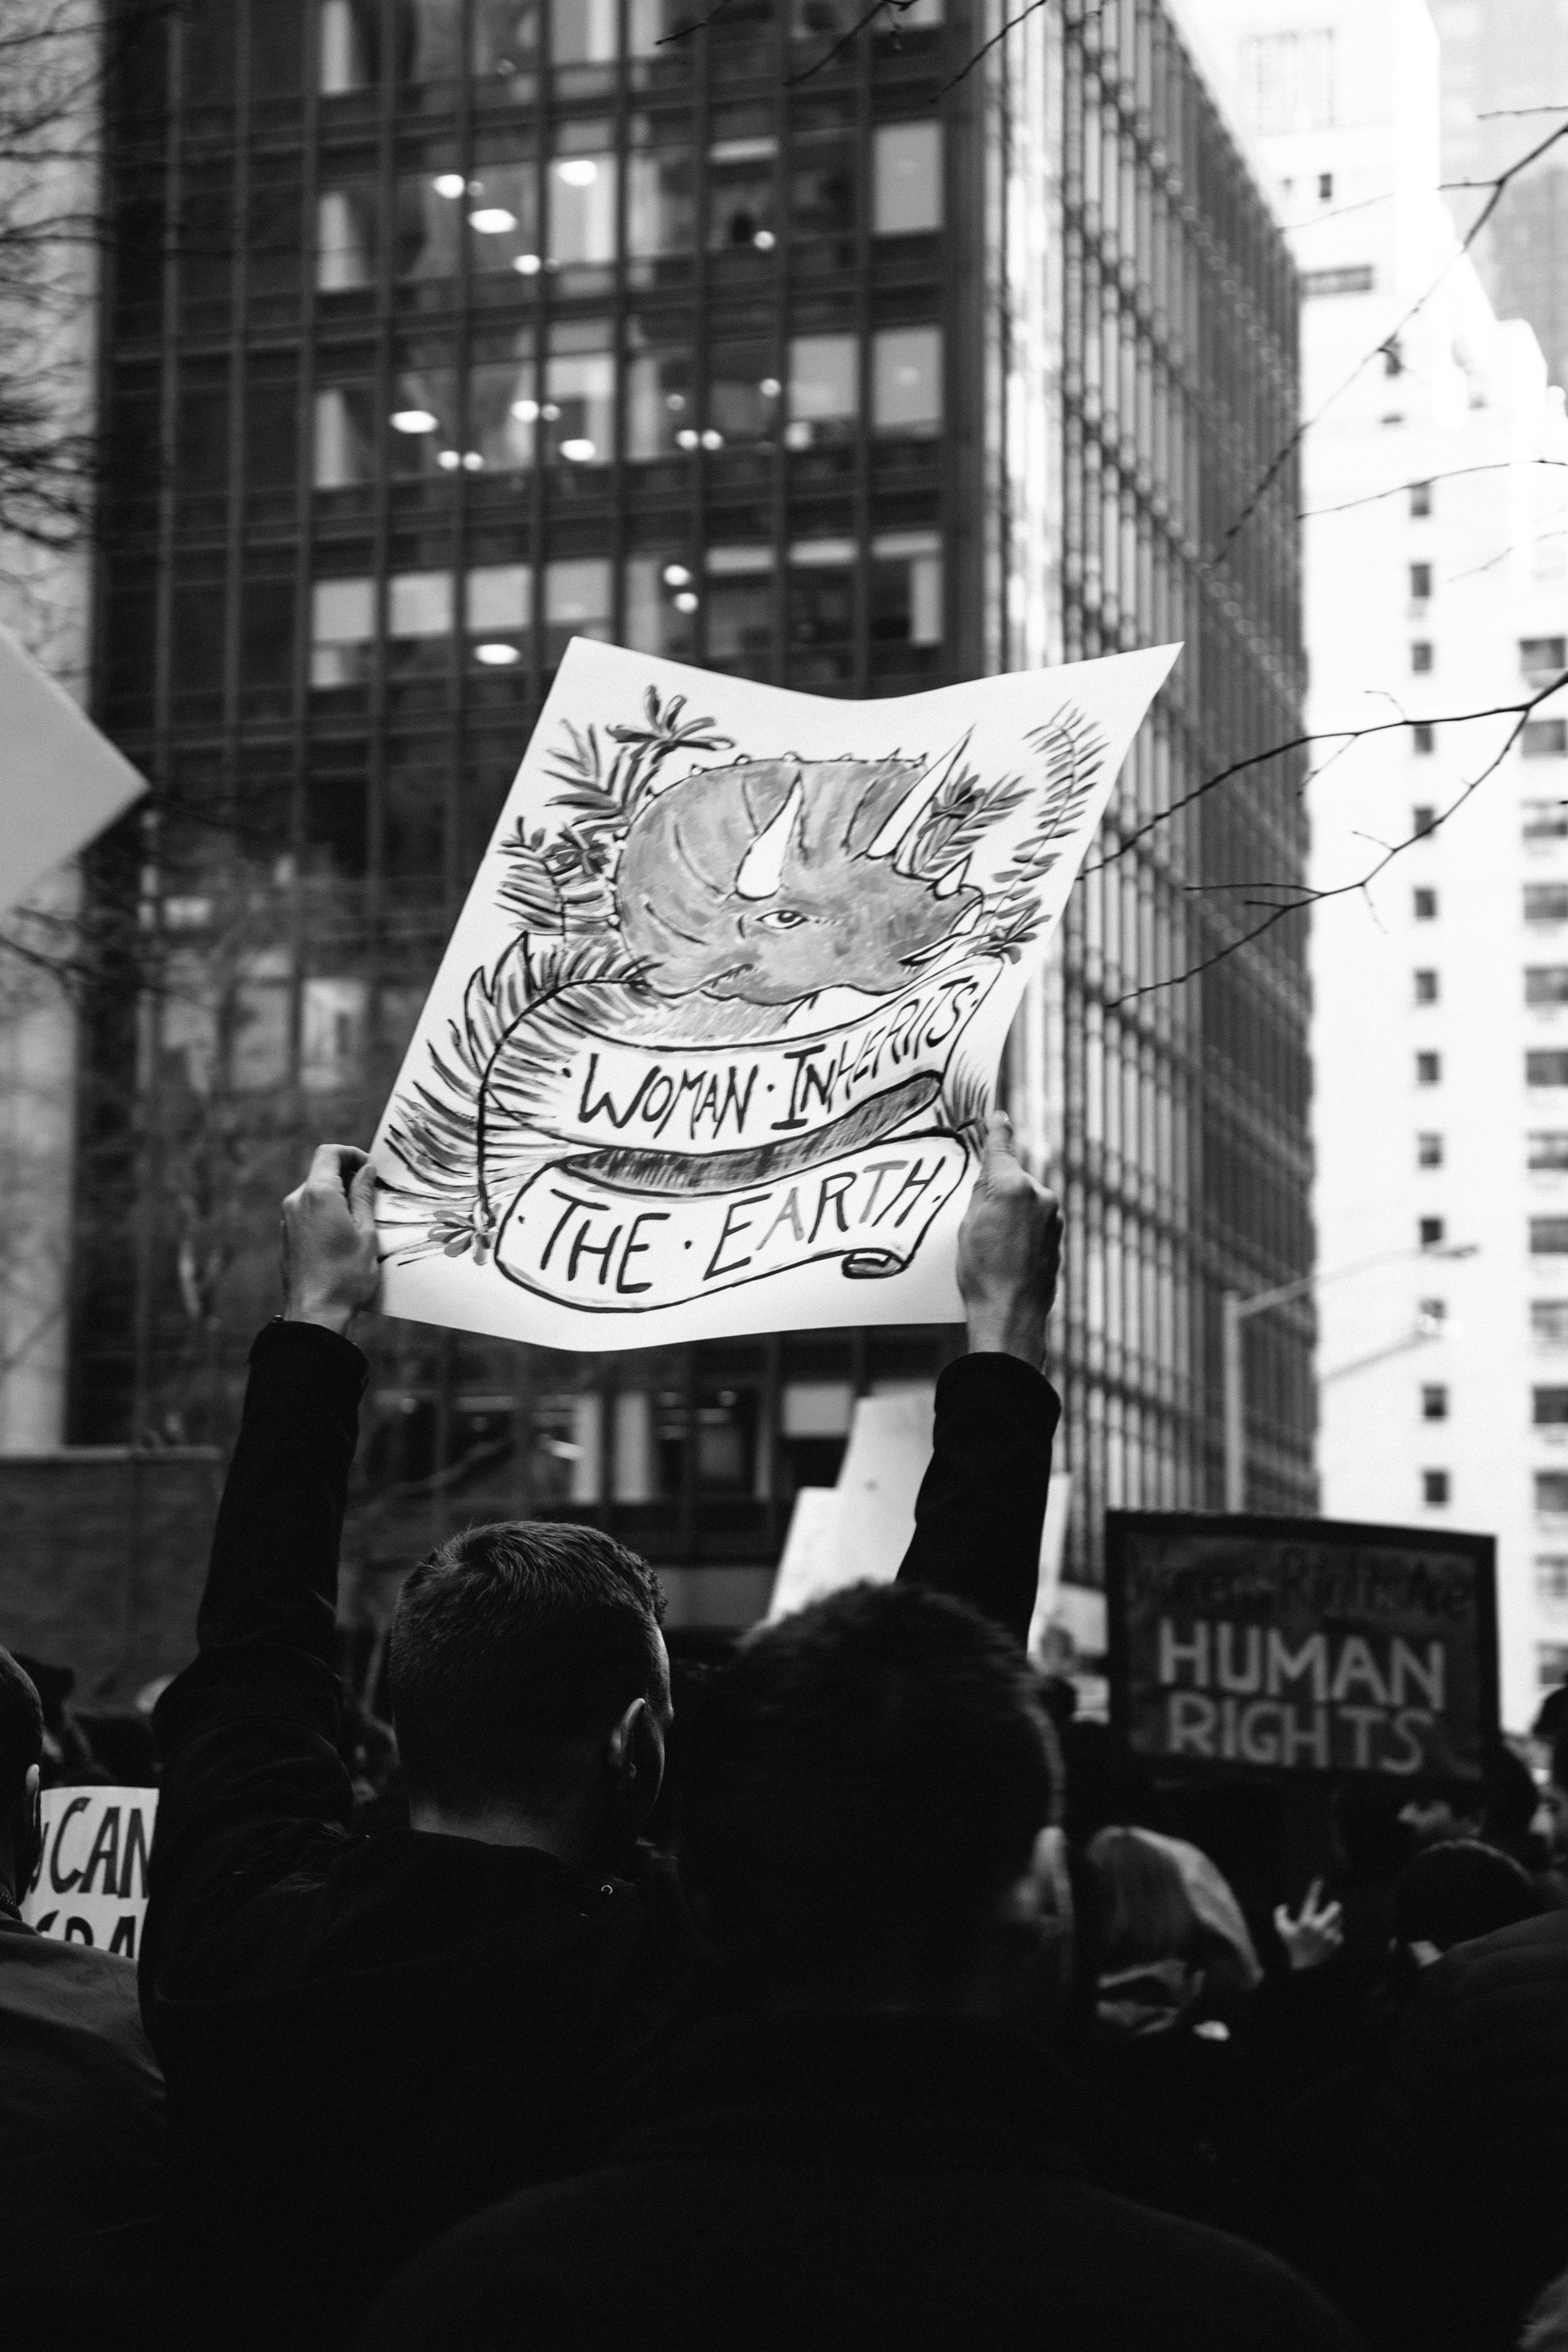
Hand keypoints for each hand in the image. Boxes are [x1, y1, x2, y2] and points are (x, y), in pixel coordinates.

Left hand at [281, 1144, 380, 1336]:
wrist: (316, 1312)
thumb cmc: (346, 1275)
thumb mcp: (366, 1232)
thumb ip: (363, 1196)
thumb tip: (365, 1171)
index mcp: (318, 1194)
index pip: (329, 1153)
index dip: (351, 1154)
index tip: (370, 1169)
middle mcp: (297, 1201)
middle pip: (322, 1172)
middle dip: (348, 1177)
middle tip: (373, 1195)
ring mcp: (288, 1218)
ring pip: (315, 1193)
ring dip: (338, 1196)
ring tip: (361, 1219)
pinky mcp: (287, 1235)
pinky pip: (308, 1212)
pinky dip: (326, 1212)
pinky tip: (343, 1235)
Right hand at [956, 1109, 1061, 1370]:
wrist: (1011, 1315)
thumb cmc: (982, 1273)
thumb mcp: (967, 1227)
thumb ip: (982, 1194)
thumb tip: (990, 1177)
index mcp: (1012, 1187)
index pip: (1000, 1148)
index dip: (997, 1130)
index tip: (997, 1115)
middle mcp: (1039, 1196)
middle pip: (1013, 1179)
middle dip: (997, 1190)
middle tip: (977, 1219)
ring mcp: (1053, 1217)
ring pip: (1026, 1201)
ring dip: (1011, 1213)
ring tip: (993, 1246)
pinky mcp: (1058, 1237)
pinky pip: (1036, 1221)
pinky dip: (1022, 1230)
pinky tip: (1008, 1255)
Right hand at [1273, 1879, 1343, 1972]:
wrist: (1305, 1967)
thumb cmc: (1292, 1946)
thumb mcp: (1281, 1931)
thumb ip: (1279, 1916)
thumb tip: (1284, 1906)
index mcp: (1306, 1922)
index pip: (1311, 1901)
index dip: (1315, 1889)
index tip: (1319, 1880)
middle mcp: (1319, 1928)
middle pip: (1335, 1909)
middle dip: (1333, 1907)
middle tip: (1331, 1908)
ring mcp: (1329, 1936)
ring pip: (1339, 1920)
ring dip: (1334, 1920)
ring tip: (1326, 1925)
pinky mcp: (1335, 1944)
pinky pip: (1340, 1934)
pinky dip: (1335, 1934)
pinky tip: (1328, 1937)